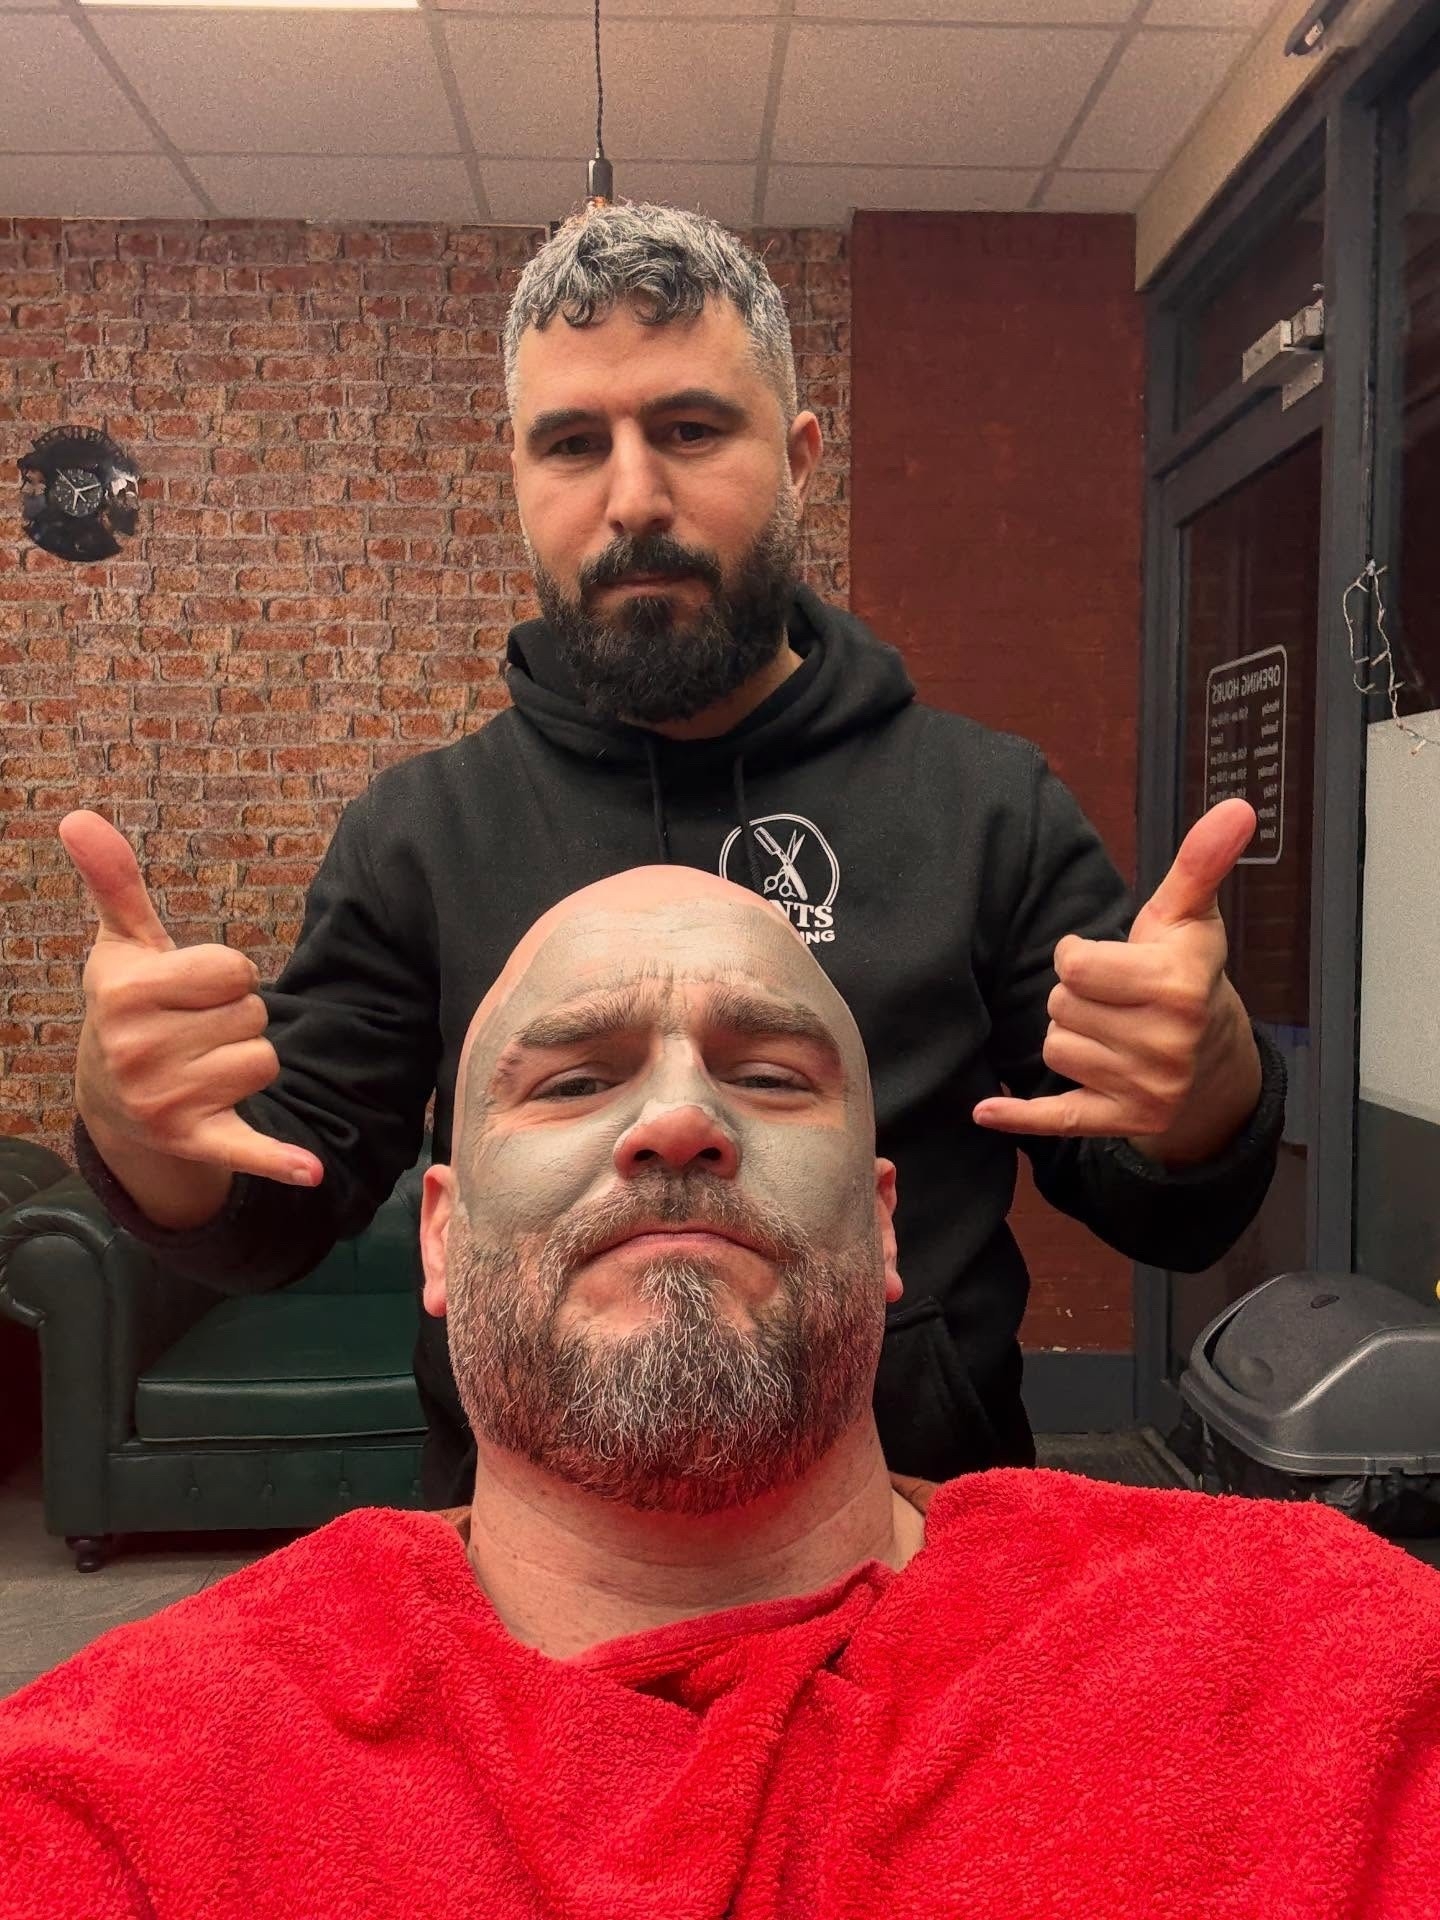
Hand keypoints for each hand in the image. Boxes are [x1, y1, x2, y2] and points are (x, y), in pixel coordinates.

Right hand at [61, 810, 322, 1186]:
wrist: (109, 1100)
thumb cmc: (129, 1006)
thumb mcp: (121, 945)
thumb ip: (114, 882)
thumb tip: (78, 816)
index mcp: (125, 995)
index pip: (235, 969)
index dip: (226, 976)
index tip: (191, 991)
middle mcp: (138, 1051)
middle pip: (255, 1015)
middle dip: (236, 1018)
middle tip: (193, 1032)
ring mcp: (165, 1101)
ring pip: (265, 1061)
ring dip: (247, 1061)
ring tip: (202, 1065)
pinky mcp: (195, 1141)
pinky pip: (247, 1148)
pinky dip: (278, 1161)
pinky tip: (310, 1171)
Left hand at [973, 799, 1262, 1164]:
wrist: (1217, 1058)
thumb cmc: (1186, 972)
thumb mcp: (1189, 916)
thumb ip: (1200, 862)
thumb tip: (1238, 806)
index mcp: (1177, 989)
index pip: (1074, 966)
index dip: (1079, 957)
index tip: (1105, 960)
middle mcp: (1166, 1046)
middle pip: (1061, 1008)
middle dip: (1078, 998)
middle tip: (1113, 1000)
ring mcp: (1146, 1090)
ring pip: (1053, 1050)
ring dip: (1070, 1037)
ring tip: (1109, 1032)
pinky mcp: (1123, 1122)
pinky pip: (1054, 1119)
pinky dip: (1018, 1117)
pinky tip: (985, 1111)